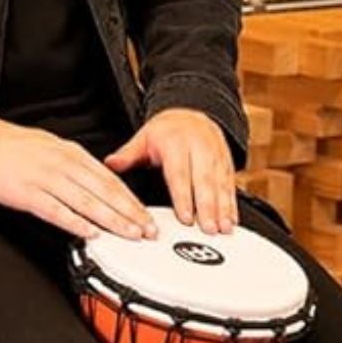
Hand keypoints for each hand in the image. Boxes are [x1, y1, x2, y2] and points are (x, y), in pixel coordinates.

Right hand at [0, 116, 157, 239]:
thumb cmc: (12, 146)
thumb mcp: (51, 146)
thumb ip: (74, 163)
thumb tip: (95, 179)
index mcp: (71, 153)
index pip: (109, 179)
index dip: (131, 199)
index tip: (146, 215)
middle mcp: (63, 165)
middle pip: (104, 191)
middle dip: (130, 213)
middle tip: (148, 230)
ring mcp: (46, 179)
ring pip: (87, 202)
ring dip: (112, 220)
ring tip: (130, 234)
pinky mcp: (27, 194)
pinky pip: (56, 211)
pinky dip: (75, 223)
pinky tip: (90, 233)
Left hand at [106, 109, 236, 234]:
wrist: (190, 113)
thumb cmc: (165, 132)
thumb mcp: (143, 138)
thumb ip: (128, 155)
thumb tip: (110, 164)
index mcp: (176, 143)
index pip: (180, 174)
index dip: (184, 197)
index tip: (186, 218)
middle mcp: (199, 148)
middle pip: (204, 181)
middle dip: (208, 207)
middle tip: (209, 229)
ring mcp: (215, 155)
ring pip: (220, 184)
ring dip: (223, 208)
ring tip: (224, 228)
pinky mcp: (226, 161)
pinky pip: (230, 183)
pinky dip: (232, 203)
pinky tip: (232, 219)